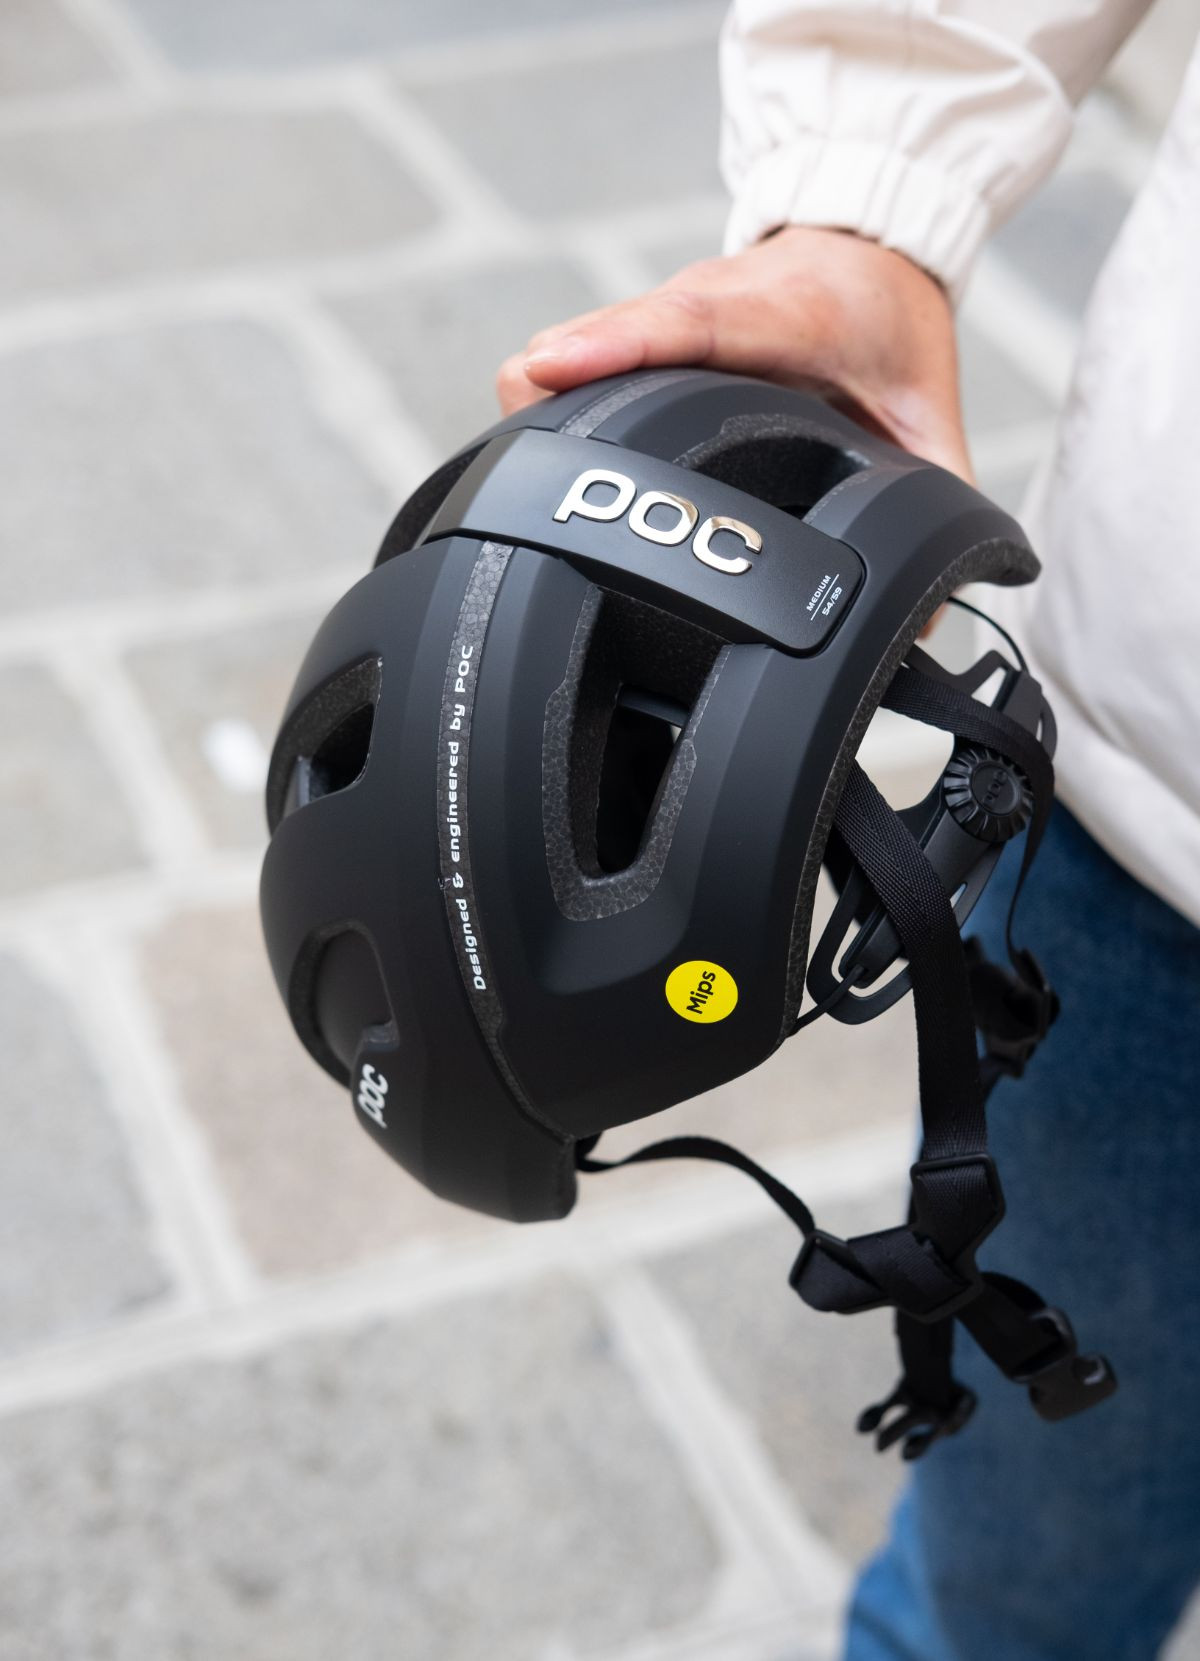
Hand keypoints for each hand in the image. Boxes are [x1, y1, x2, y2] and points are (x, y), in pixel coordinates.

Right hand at [496, 226, 971, 481]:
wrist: (875, 246)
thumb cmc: (890, 325)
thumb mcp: (928, 411)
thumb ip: (932, 496)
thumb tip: (924, 614)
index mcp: (789, 314)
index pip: (695, 319)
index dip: (624, 341)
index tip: (557, 365)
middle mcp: (716, 304)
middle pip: (624, 332)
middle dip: (569, 376)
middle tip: (519, 421)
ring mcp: (674, 313)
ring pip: (599, 340)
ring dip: (554, 386)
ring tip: (508, 446)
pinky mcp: (651, 327)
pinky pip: (594, 353)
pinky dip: (559, 388)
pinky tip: (525, 436)